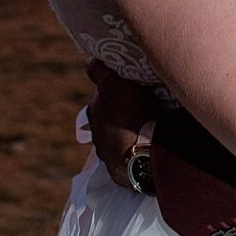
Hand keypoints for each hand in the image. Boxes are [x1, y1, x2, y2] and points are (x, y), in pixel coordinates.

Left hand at [85, 59, 157, 190]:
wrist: (146, 157)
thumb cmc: (132, 116)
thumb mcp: (116, 83)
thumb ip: (100, 71)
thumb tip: (89, 60)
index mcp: (94, 110)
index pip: (101, 94)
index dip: (114, 89)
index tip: (128, 87)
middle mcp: (95, 134)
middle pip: (107, 118)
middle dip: (119, 113)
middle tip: (139, 109)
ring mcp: (106, 156)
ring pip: (115, 140)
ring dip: (126, 135)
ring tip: (144, 132)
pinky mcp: (119, 174)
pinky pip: (125, 160)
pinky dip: (133, 154)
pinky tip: (144, 151)